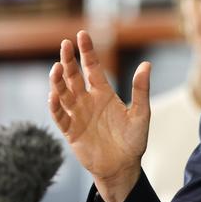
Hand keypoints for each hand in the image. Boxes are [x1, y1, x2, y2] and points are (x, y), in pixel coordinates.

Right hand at [48, 30, 150, 201]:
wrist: (123, 167)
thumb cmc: (133, 140)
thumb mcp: (141, 113)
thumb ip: (141, 90)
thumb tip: (146, 65)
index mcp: (104, 93)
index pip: (92, 67)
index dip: (87, 52)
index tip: (81, 35)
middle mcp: (88, 101)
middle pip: (74, 76)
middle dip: (69, 60)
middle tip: (65, 44)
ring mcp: (78, 115)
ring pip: (64, 93)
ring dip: (58, 81)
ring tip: (57, 67)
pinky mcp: (71, 131)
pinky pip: (60, 116)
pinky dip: (56, 105)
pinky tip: (53, 94)